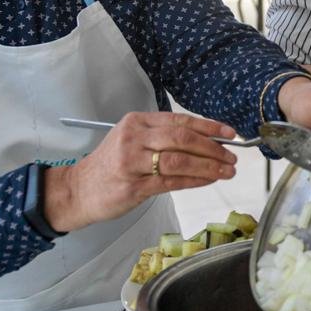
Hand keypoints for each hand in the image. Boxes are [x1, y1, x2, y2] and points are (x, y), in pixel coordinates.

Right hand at [46, 111, 238, 231]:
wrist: (79, 190)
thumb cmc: (111, 165)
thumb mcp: (132, 140)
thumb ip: (163, 137)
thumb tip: (207, 141)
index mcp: (137, 122)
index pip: (180, 120)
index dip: (209, 126)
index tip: (230, 134)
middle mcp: (134, 138)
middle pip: (182, 138)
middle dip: (213, 147)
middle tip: (232, 157)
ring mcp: (132, 162)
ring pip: (180, 160)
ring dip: (208, 166)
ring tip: (226, 171)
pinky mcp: (133, 186)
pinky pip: (171, 181)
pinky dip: (195, 180)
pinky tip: (208, 180)